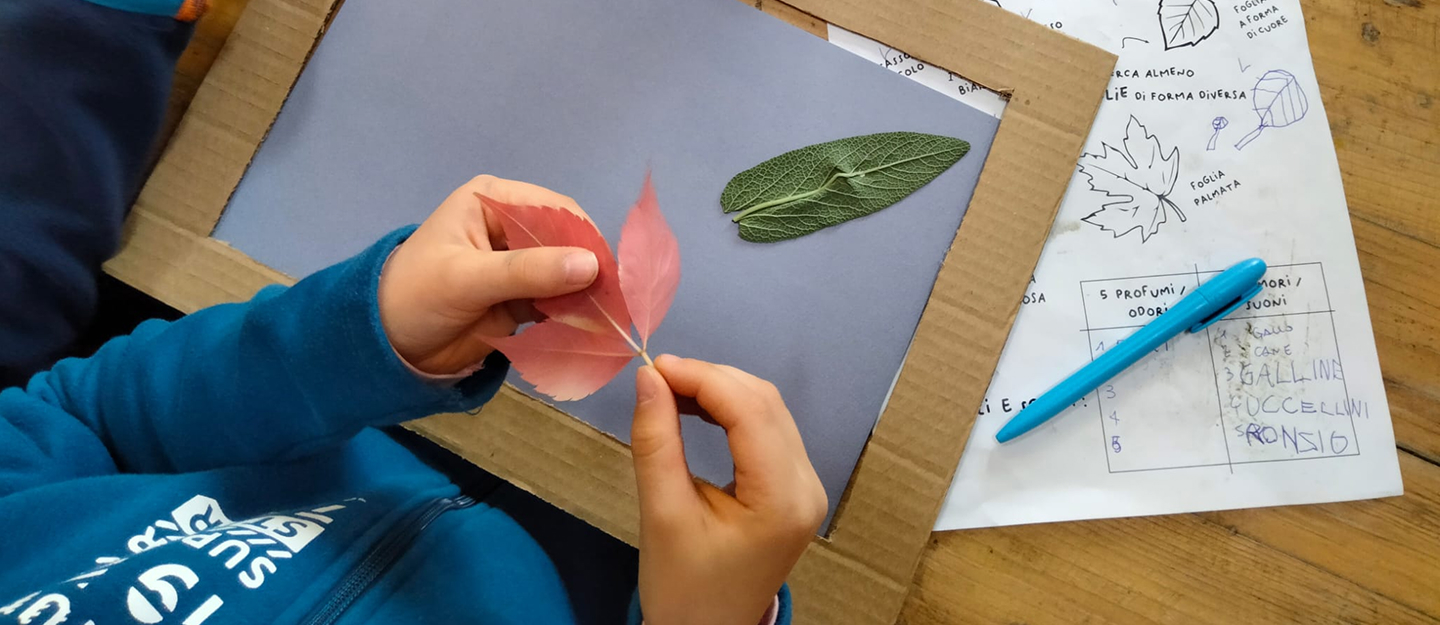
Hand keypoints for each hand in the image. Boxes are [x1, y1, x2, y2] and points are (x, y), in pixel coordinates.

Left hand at [379, 175, 597, 374]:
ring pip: (568, 275)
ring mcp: (519, 264)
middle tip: (616, 304)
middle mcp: (511, 226)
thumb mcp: (467, 279)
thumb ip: (527, 271)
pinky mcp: (522, 298)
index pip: (555, 211)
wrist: (384, 346)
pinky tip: (590, 331)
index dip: (585, 240)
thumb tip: (590, 265)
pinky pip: (559, 302)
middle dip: (590, 271)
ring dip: (586, 297)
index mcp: (494, 201)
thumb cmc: (415, 297)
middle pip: (568, 243)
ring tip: (609, 321)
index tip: (610, 274)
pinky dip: (574, 315)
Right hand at [632, 355, 826, 624]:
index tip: (653, 367)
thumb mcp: (662, 515)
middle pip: (764, 404)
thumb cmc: (683, 588)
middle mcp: (807, 487)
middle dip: (710, 379)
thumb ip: (656, 442)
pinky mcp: (795, 490)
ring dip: (720, 391)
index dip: (702, 378)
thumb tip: (647, 379)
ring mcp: (807, 488)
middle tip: (655, 376)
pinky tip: (695, 408)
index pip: (749, 411)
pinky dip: (732, 412)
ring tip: (669, 389)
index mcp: (782, 499)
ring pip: (769, 411)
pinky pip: (768, 432)